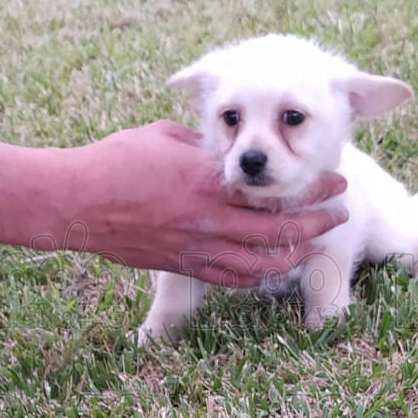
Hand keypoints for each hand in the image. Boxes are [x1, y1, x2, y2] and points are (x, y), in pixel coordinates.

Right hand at [0, 121, 349, 284]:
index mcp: (208, 181)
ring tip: (313, 247)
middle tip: (339, 213)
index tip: (336, 180)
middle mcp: (210, 220)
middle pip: (280, 230)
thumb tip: (227, 150)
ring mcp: (198, 248)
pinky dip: (256, 277)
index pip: (275, 189)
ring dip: (294, 257)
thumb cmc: (115, 160)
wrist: (77, 202)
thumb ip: (204, 147)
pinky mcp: (183, 266)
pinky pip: (231, 279)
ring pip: (261, 264)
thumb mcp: (166, 138)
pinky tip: (269, 270)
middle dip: (316, 222)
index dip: (311, 188)